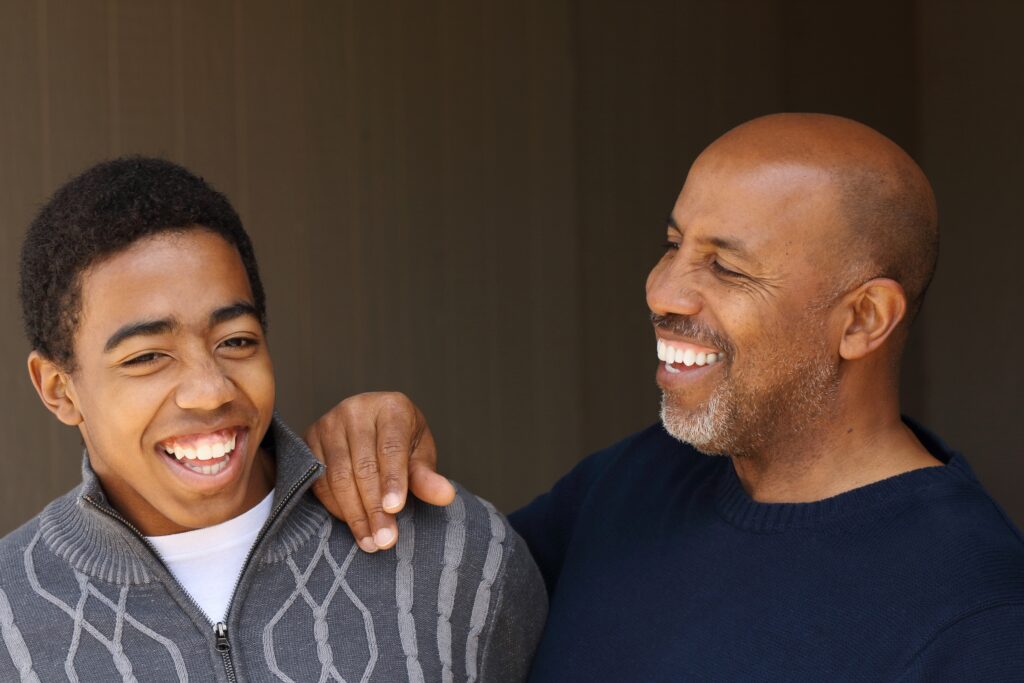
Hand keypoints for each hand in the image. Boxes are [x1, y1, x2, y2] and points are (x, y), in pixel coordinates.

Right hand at [305, 392, 454, 551]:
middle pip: (363, 466)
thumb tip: (445, 495)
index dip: (393, 481)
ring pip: (338, 476)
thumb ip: (426, 476)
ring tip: (370, 541)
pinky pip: (319, 481)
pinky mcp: (309, 440)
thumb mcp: (419, 454)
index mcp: (391, 407)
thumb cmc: (401, 442)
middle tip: (385, 539)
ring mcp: (329, 423)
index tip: (395, 510)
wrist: (371, 426)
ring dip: (354, 514)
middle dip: (374, 507)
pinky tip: (352, 525)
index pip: (391, 448)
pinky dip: (335, 507)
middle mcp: (356, 410)